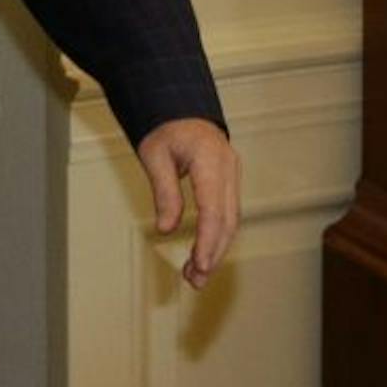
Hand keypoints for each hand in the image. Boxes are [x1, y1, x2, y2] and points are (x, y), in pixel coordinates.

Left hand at [137, 117, 241, 289]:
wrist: (179, 107)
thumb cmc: (165, 128)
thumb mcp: (155, 156)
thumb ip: (164, 193)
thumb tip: (167, 228)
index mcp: (210, 159)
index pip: (213, 209)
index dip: (207, 240)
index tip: (199, 264)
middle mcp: (228, 168)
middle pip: (227, 220)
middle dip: (213, 253)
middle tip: (195, 279)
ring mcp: (232, 174)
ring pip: (231, 220)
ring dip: (216, 249)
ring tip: (195, 275)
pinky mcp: (229, 181)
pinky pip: (228, 213)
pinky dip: (216, 236)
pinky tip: (202, 254)